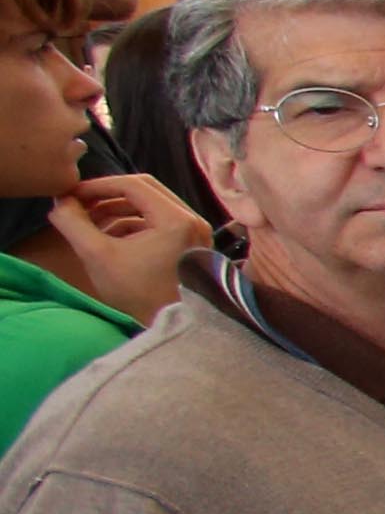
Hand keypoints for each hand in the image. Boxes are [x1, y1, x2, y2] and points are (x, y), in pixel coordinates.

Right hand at [45, 173, 209, 317]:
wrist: (175, 328)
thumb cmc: (139, 294)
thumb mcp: (98, 256)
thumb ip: (74, 225)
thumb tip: (60, 203)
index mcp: (176, 219)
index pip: (133, 184)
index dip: (97, 186)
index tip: (72, 195)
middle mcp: (193, 219)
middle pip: (145, 191)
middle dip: (108, 196)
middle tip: (80, 205)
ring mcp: (195, 232)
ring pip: (151, 207)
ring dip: (118, 211)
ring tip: (90, 224)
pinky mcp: (192, 244)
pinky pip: (159, 222)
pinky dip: (133, 225)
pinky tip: (109, 238)